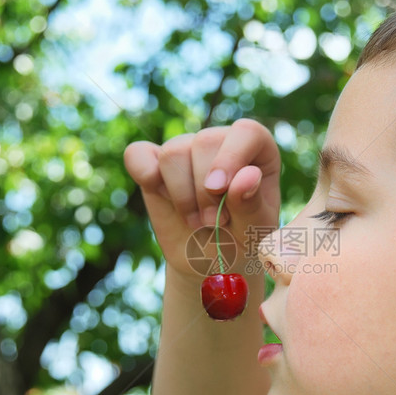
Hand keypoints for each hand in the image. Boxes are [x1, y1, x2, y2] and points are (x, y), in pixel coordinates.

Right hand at [123, 119, 280, 278]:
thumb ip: (253, 204)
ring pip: (173, 153)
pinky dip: (145, 175)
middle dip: (204, 191)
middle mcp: (221, 142)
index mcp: (258, 150)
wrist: (210, 261)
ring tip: (197, 222)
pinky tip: (162, 197)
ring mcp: (187, 149)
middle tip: (213, 223)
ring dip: (182, 196)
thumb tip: (248, 174)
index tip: (219, 190)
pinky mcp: (154, 162)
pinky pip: (138, 154)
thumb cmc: (241, 241)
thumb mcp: (254, 231)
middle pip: (204, 142)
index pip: (246, 133)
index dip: (231, 158)